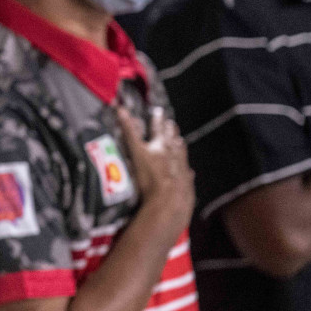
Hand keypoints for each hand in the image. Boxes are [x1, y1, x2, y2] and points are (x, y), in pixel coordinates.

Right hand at [115, 105, 193, 229]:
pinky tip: (190, 171)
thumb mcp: (135, 151)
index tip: (158, 112)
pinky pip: (187, 174)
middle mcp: (173, 155)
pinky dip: (187, 170)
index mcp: (160, 146)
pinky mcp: (185, 184)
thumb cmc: (149, 176)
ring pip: (181, 155)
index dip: (157, 120)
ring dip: (180, 147)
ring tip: (180, 141)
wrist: (168, 201)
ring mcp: (181, 169)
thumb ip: (128, 131)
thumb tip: (120, 109)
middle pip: (172, 140)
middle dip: (170, 131)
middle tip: (171, 123)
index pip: (158, 129)